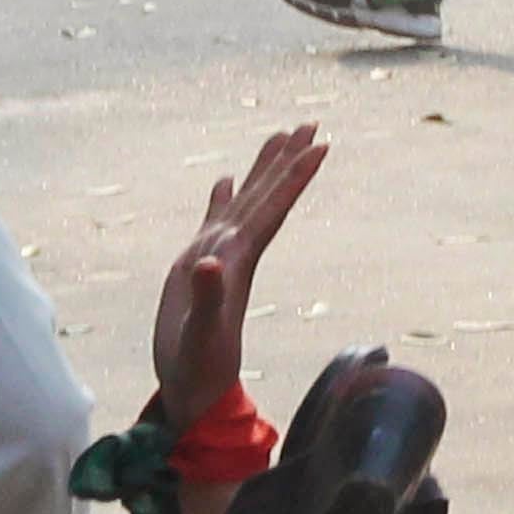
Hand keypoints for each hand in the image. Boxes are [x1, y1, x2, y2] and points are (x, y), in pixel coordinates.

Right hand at [148, 126, 329, 422]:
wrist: (194, 390)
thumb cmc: (198, 367)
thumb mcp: (200, 334)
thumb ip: (206, 299)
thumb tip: (208, 263)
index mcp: (239, 262)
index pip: (271, 210)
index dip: (293, 178)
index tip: (319, 145)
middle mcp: (234, 254)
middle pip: (266, 197)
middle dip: (286, 160)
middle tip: (310, 123)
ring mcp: (218, 258)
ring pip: (244, 202)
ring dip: (262, 170)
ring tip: (279, 135)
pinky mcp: (197, 267)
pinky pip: (213, 220)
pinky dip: (220, 197)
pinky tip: (224, 179)